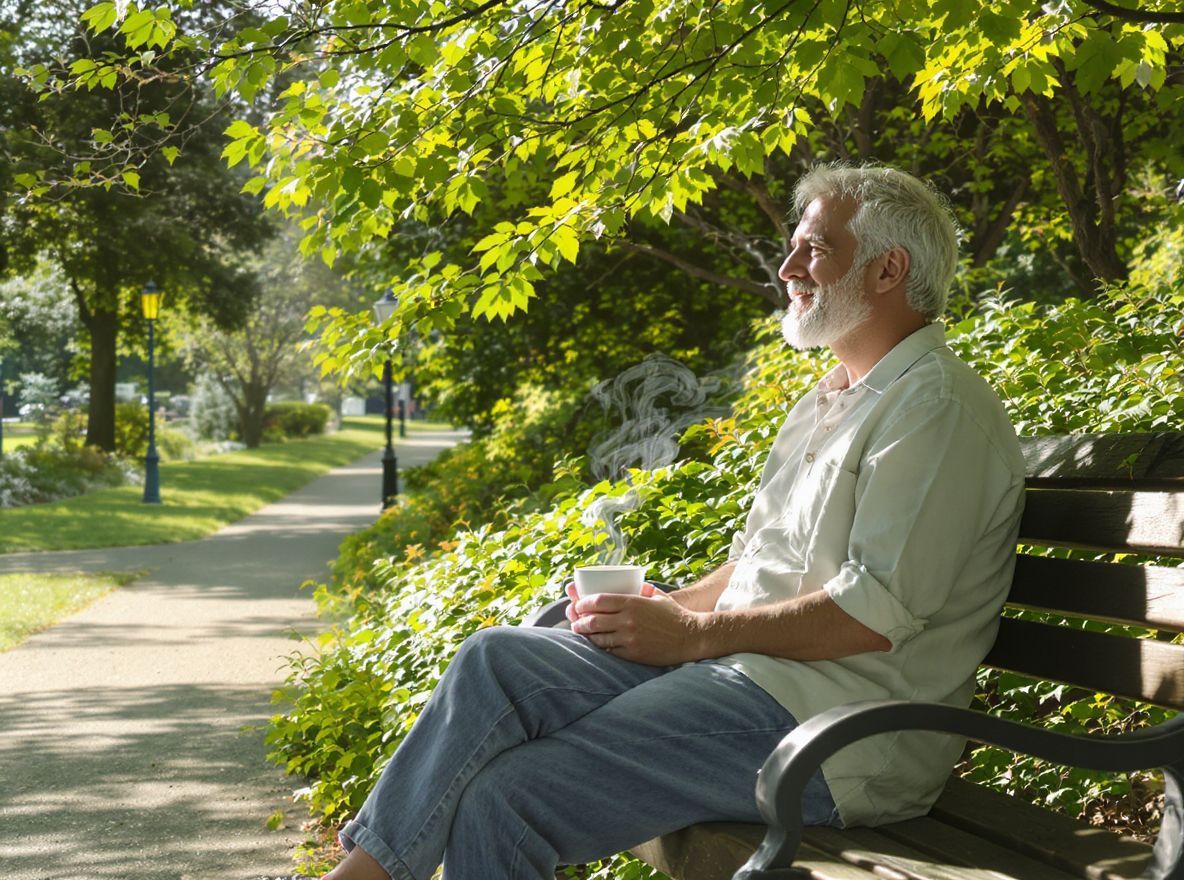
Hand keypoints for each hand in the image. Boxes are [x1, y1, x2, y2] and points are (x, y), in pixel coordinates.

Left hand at [566, 582, 707, 665]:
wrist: (691, 637)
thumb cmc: (674, 615)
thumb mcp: (658, 596)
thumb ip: (642, 589)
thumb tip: (631, 584)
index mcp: (632, 603)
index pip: (598, 601)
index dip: (582, 603)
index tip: (578, 605)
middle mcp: (628, 620)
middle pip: (592, 620)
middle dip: (579, 621)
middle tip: (575, 621)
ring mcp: (629, 638)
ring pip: (597, 637)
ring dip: (585, 635)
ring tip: (581, 632)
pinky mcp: (632, 653)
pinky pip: (608, 650)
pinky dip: (599, 646)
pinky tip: (595, 643)